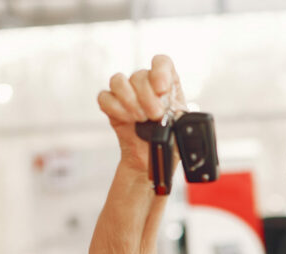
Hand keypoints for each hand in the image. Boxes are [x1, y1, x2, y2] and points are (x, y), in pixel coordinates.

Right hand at [97, 54, 187, 178]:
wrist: (151, 159)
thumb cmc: (168, 141)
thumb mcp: (181, 128)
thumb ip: (179, 115)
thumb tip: (173, 111)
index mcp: (167, 85)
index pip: (162, 63)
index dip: (160, 71)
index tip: (162, 89)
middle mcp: (146, 85)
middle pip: (140, 74)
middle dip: (147, 97)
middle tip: (154, 115)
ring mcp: (127, 93)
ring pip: (119, 81)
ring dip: (130, 100)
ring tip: (140, 118)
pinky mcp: (111, 105)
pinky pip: (105, 97)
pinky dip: (115, 108)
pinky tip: (126, 120)